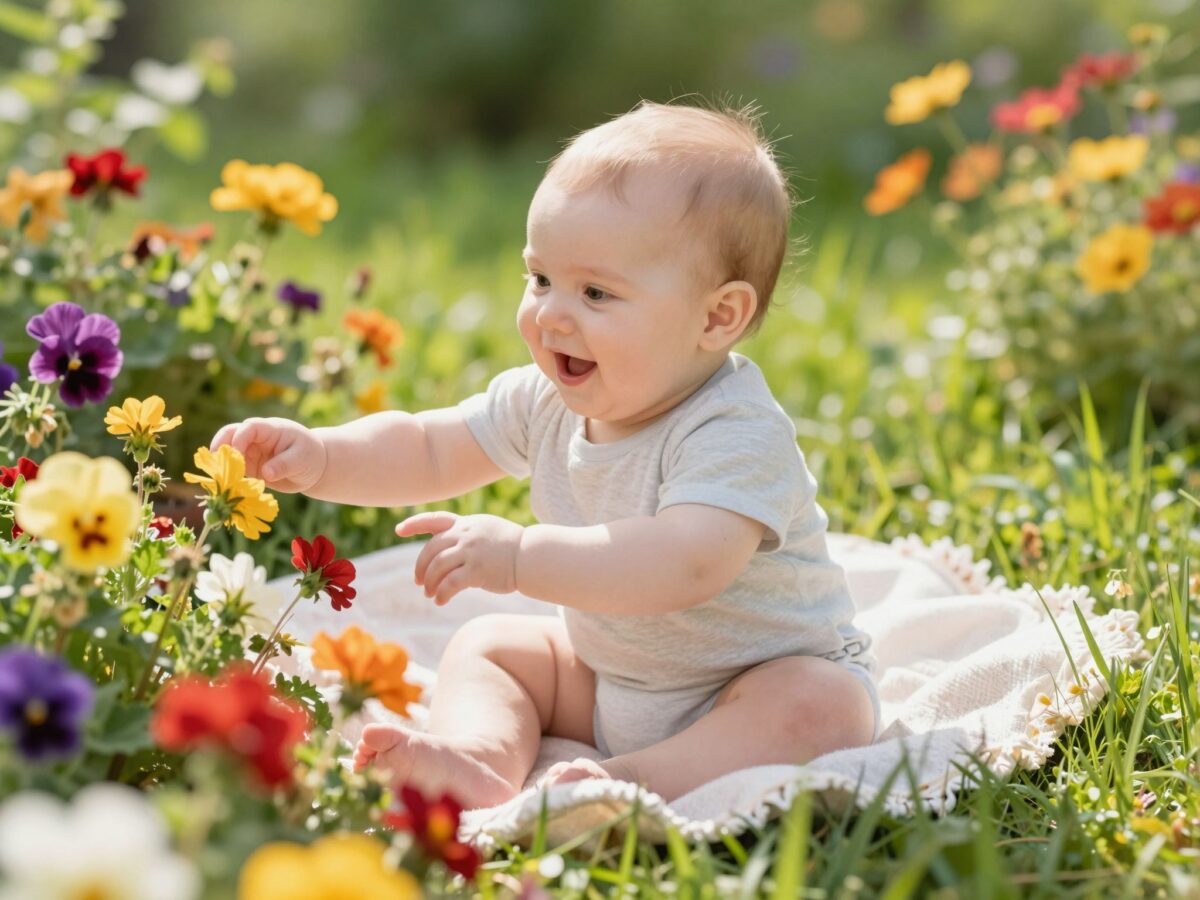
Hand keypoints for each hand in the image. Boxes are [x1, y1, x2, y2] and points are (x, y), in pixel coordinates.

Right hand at [209, 417, 327, 493]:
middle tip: (216, 466)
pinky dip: (230, 478)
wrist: (314, 468)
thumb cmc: (310, 456)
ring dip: (223, 466)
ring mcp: (250, 452)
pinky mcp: (249, 467)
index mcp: (270, 429)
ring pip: (228, 454)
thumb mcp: (302, 460)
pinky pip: (235, 471)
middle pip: (230, 434)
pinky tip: (231, 489)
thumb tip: (265, 473)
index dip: (239, 439)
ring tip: (223, 481)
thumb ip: (284, 465)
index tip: (236, 455)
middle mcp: (256, 438)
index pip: (249, 427)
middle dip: (220, 447)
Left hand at [395, 512, 523, 604]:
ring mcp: (470, 552)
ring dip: (430, 584)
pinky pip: (450, 584)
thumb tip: (445, 552)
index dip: (414, 524)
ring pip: (437, 568)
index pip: (434, 519)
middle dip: (421, 568)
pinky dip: (442, 594)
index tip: (398, 530)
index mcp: (466, 523)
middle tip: (420, 582)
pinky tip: (441, 601)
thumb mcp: (487, 530)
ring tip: (431, 594)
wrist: (531, 556)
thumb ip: (466, 534)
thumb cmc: (511, 546)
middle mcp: (465, 534)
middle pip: (430, 550)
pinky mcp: (477, 571)